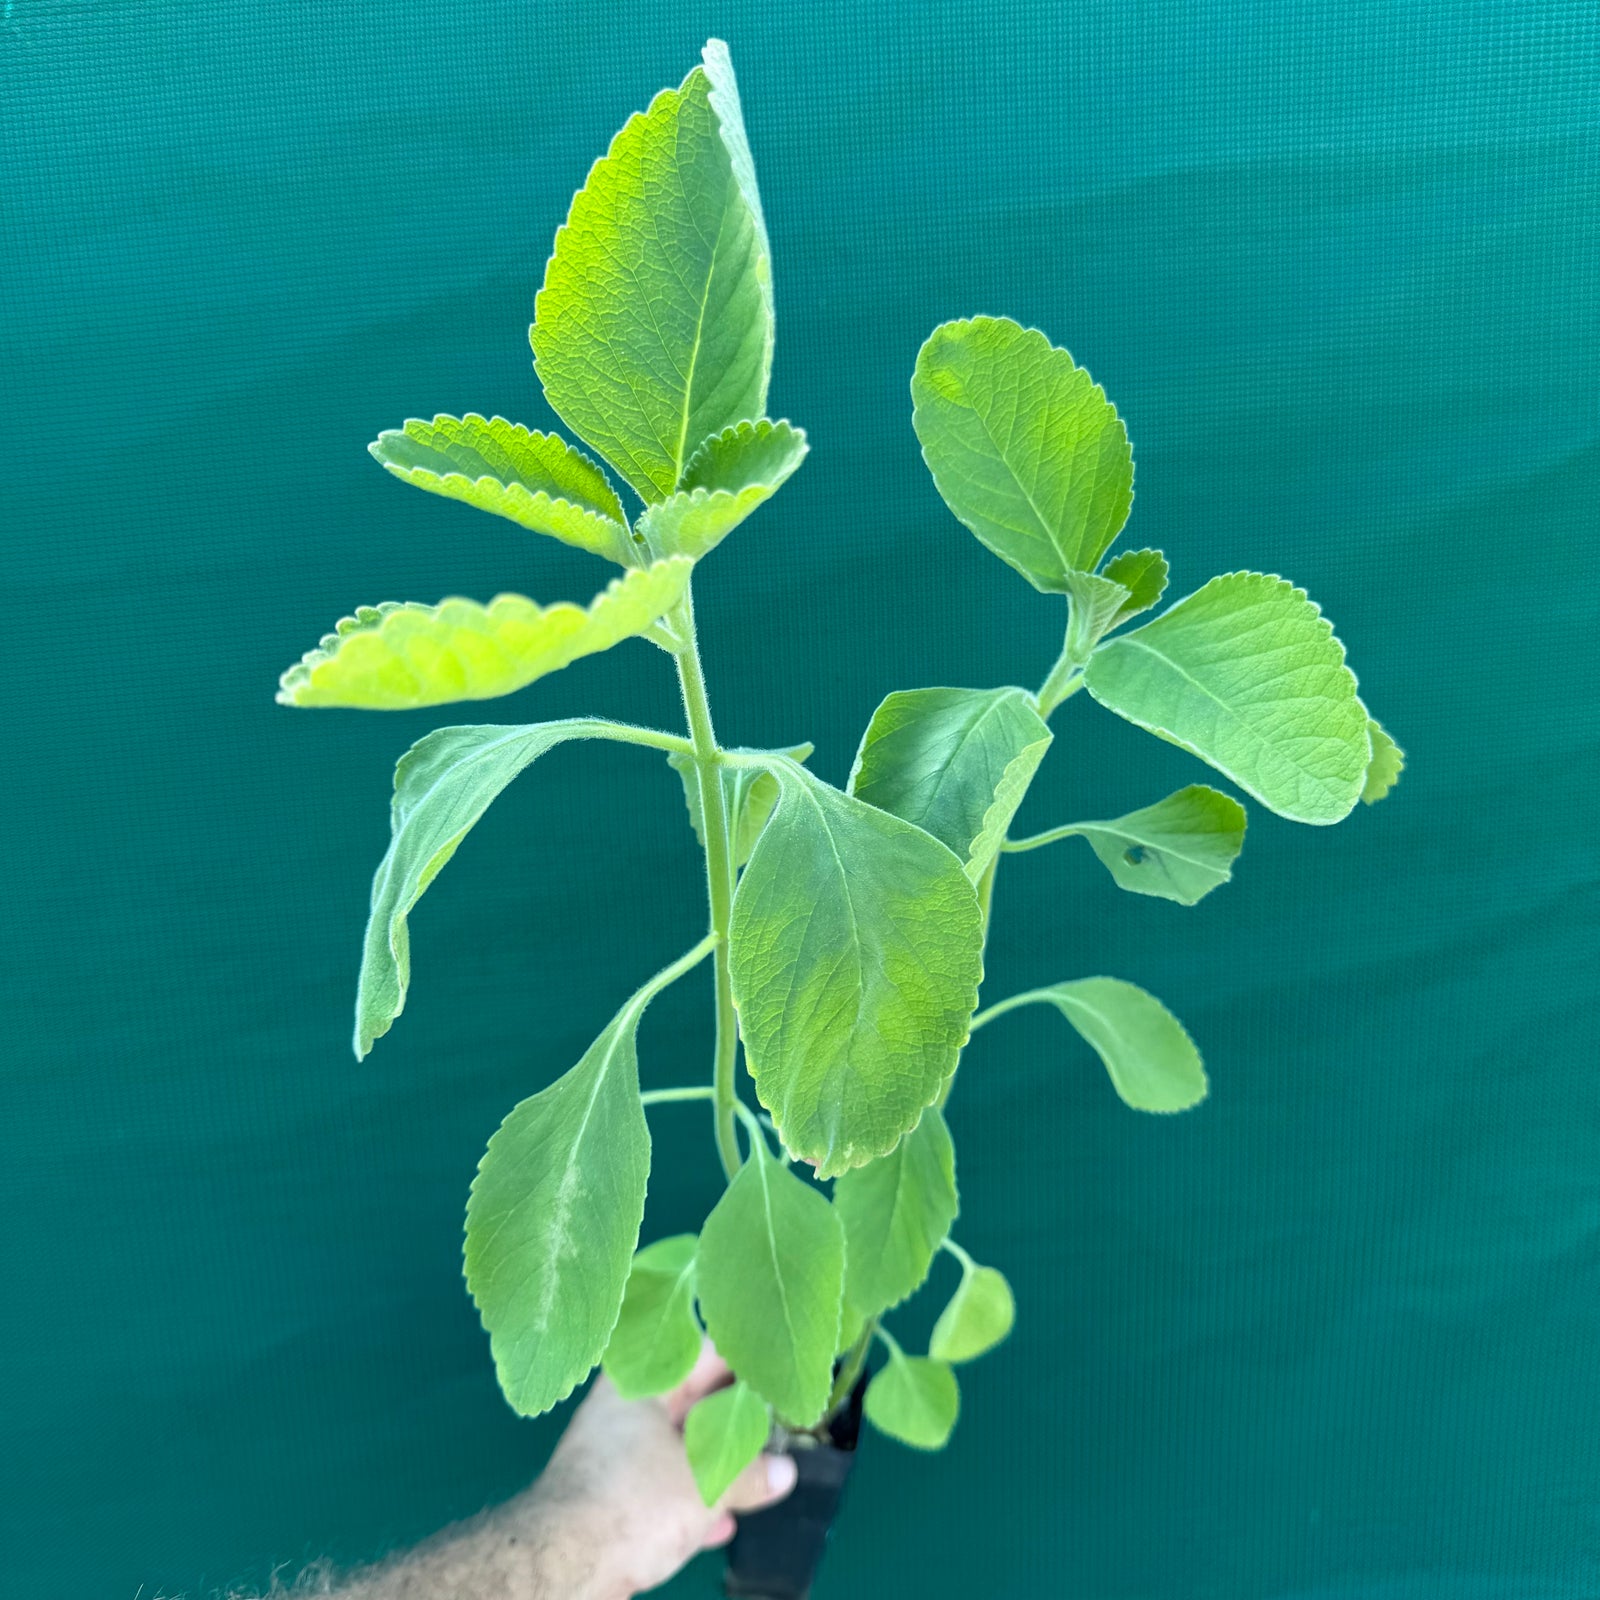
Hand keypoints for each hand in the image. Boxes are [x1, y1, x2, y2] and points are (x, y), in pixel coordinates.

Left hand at [517, 1342, 797, 1598]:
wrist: (564, 1566)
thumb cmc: (634, 1502)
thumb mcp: (704, 1484)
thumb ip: (748, 1474)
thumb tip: (786, 1472)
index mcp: (640, 1385)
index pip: (702, 1355)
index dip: (743, 1364)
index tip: (778, 1373)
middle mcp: (624, 1413)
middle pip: (690, 1406)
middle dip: (733, 1420)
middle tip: (779, 1425)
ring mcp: (616, 1459)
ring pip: (678, 1452)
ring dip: (716, 1465)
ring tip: (761, 1474)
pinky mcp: (612, 1504)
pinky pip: (662, 1492)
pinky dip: (693, 1503)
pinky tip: (723, 1524)